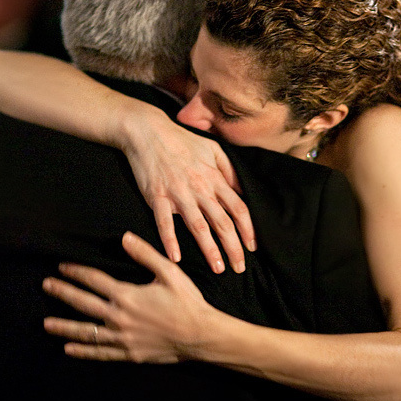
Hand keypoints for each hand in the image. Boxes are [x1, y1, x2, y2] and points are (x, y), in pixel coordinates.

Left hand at [42, 232, 220, 362]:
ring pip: (86, 331)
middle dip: (62, 293)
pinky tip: (68, 350)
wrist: (201, 336)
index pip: (93, 280)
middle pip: (83, 303)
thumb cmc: (187, 302)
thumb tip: (125, 237)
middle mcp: (119, 317)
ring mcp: (122, 337)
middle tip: (46, 286)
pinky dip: (83, 352)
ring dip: (64, 327)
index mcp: (126, 295)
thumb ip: (145, 254)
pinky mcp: (128, 353)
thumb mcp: (169, 272)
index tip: (61, 266)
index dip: (76, 271)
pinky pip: (100, 353)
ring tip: (46, 323)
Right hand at [120, 113, 253, 272]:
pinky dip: (170, 241)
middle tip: (239, 268)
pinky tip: (175, 258)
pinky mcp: (156, 196)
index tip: (252, 247)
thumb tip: (243, 190)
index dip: (248, 229)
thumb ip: (229, 171)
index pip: (238, 208)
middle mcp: (200, 188)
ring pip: (198, 227)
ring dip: (209, 250)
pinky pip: (164, 222)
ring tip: (217, 269)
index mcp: (214, 178)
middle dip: (234, 248)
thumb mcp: (212, 149)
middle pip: (223, 222)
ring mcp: (178, 193)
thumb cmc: (181, 141)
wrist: (148, 131)